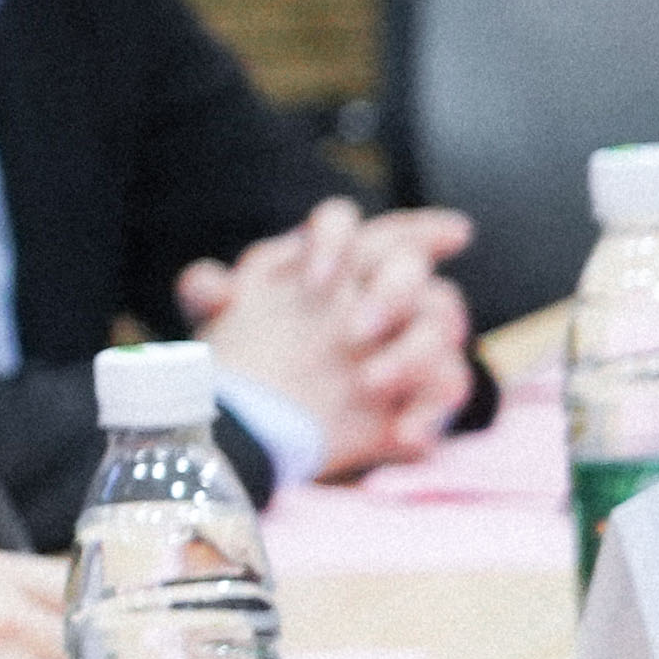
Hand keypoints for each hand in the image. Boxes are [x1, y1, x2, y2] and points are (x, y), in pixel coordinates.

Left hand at [178, 202, 477, 475]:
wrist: (280, 416)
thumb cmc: (256, 348)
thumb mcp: (223, 324)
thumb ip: (209, 295)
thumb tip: (208, 284)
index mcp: (330, 258)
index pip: (343, 222)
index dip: (332, 240)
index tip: (313, 280)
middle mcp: (382, 288)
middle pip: (409, 265)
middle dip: (390, 291)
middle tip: (355, 330)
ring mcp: (412, 338)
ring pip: (442, 323)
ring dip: (413, 352)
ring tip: (370, 383)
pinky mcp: (426, 390)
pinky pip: (450, 387)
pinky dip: (431, 411)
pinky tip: (402, 436)